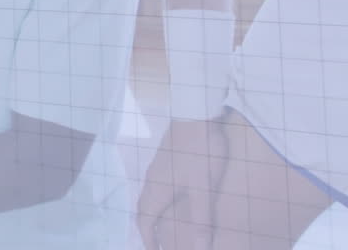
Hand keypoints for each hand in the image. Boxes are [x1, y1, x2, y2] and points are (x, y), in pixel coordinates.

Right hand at [137, 119, 229, 249]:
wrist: (196, 112)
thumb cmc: (200, 151)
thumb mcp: (204, 187)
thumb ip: (201, 218)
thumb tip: (198, 247)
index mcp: (157, 190)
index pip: (145, 221)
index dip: (148, 240)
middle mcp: (153, 180)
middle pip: (143, 210)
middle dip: (148, 230)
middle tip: (158, 243)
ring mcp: (158, 168)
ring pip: (149, 198)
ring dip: (153, 215)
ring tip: (164, 226)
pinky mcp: (166, 159)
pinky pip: (156, 187)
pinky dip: (159, 201)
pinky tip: (173, 199)